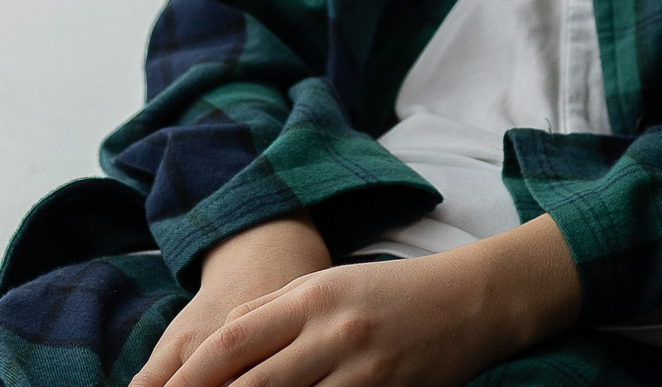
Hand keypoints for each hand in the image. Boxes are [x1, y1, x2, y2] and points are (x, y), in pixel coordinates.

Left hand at [155, 212, 584, 386]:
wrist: (473, 298)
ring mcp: (360, 367)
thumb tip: (215, 346)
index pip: (230, 340)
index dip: (188, 376)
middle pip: (250, 382)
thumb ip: (272, 311)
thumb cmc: (393, 292)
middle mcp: (331, 329)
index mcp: (310, 295)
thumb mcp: (329, 284)